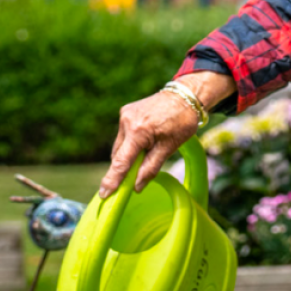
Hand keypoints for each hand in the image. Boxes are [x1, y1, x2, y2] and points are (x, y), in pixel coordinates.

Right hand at [100, 72, 234, 197]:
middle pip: (119, 154)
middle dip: (125, 167)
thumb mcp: (169, 147)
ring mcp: (125, 114)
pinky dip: (131, 142)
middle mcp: (127, 121)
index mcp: (138, 131)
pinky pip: (124, 134)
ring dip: (129, 154)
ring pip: (121, 145)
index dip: (112, 180)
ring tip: (149, 149)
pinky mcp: (126, 111)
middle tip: (136, 176)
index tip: (105, 194)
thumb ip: (151, 168)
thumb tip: (136, 187)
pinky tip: (146, 139)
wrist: (185, 95)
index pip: (122, 162)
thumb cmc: (181, 121)